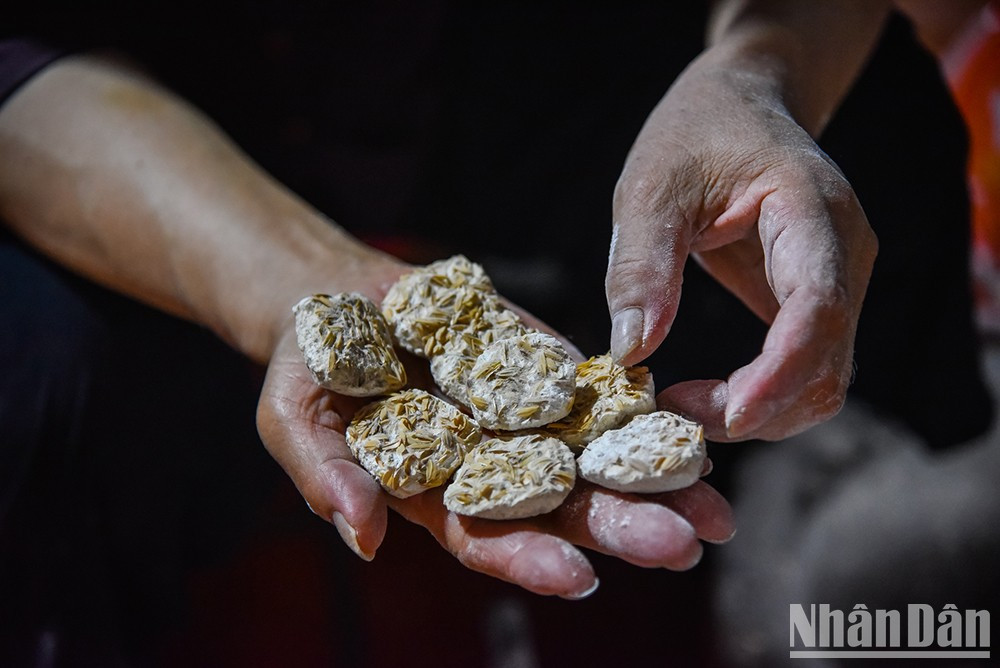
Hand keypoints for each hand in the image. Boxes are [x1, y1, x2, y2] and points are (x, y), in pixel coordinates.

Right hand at [257, 291, 733, 598]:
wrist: (335, 296)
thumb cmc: (306, 368)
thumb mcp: (293, 420)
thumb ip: (325, 477)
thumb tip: (362, 539)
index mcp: (434, 494)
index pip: (487, 538)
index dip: (530, 558)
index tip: (581, 577)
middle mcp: (489, 465)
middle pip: (560, 506)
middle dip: (620, 526)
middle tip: (684, 543)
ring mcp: (521, 415)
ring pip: (593, 454)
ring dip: (652, 477)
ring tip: (714, 500)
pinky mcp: (542, 367)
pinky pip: (593, 389)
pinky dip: (637, 408)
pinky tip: (686, 421)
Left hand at [606, 54, 877, 441]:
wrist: (740, 103)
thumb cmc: (696, 133)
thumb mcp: (651, 187)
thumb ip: (641, 265)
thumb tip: (632, 351)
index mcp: (812, 211)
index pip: (817, 307)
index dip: (778, 372)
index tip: (727, 414)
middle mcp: (844, 254)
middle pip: (827, 363)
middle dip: (759, 408)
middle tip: (676, 414)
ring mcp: (839, 281)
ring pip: (822, 379)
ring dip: (761, 413)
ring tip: (684, 406)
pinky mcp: (815, 301)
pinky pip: (804, 368)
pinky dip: (762, 396)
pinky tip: (706, 397)